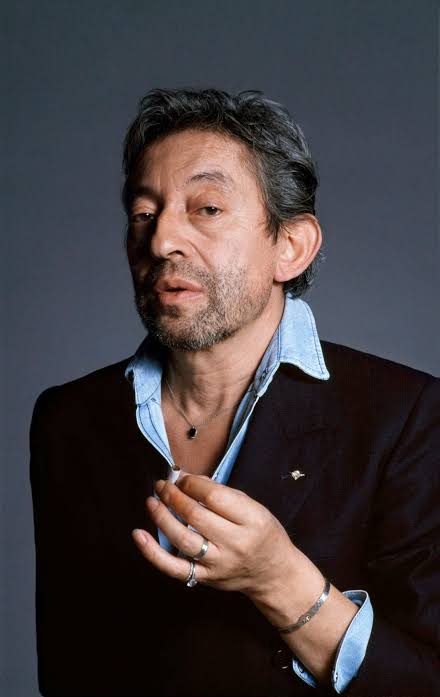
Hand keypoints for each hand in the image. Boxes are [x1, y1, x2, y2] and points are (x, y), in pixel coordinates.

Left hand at [132, 473, 300, 598]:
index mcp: (252, 520)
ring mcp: (219, 564)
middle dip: (174, 496)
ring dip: (162, 516)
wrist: (273, 573)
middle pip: (195, 515)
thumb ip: (221, 493)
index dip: (191, 483)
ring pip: (182, 539)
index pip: (214, 497)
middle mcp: (235, 543)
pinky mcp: (206, 578)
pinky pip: (174, 567)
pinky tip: (139, 535)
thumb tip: (186, 479)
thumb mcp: (253, 506)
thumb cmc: (262, 533)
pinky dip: (152, 552)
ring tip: (152, 501)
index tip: (182, 477)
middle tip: (163, 485)